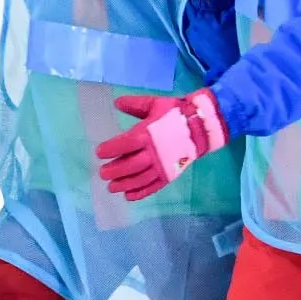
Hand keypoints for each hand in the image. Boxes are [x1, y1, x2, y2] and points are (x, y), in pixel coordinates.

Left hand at [95, 90, 228, 200]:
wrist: (201, 126)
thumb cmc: (175, 113)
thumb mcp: (155, 104)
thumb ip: (135, 105)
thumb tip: (116, 103)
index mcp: (148, 134)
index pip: (125, 144)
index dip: (111, 149)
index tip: (99, 152)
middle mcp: (155, 152)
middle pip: (131, 165)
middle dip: (115, 171)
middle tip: (102, 174)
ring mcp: (163, 165)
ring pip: (141, 179)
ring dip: (125, 184)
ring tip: (111, 188)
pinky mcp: (170, 174)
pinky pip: (154, 186)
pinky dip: (141, 193)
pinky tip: (129, 196)